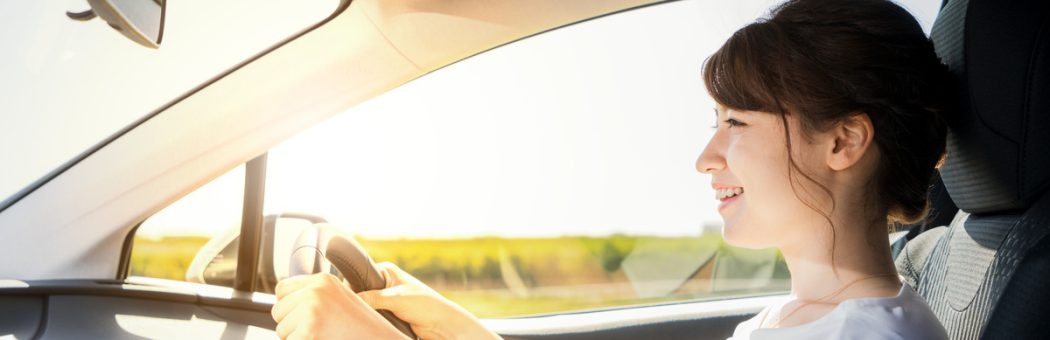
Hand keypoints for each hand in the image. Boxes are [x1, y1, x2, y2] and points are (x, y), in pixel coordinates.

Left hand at [272, 273, 408, 339]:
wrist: (379, 339)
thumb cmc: (361, 326)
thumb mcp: (339, 299)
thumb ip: (315, 294)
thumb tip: (284, 299)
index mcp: (322, 280)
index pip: (281, 289)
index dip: (287, 304)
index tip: (298, 314)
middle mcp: (314, 291)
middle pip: (278, 311)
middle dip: (290, 323)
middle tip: (315, 329)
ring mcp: (310, 310)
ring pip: (281, 330)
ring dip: (296, 337)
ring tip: (321, 335)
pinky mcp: (308, 330)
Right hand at [358, 262, 501, 339]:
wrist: (441, 324)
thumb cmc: (425, 305)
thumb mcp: (397, 299)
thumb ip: (373, 298)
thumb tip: (353, 299)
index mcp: (386, 271)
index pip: (359, 276)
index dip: (351, 287)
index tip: (346, 298)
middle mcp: (384, 283)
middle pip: (360, 291)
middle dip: (357, 301)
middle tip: (353, 310)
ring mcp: (386, 298)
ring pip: (365, 305)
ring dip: (365, 311)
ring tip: (363, 317)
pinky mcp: (388, 312)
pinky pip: (372, 314)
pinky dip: (370, 318)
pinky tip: (367, 322)